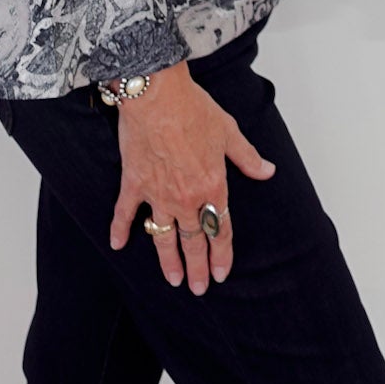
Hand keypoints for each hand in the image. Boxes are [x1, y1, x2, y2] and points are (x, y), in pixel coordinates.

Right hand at [108, 63, 275, 293]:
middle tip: (198, 288)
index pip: (220, 230)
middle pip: (193, 241)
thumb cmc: (193, 109)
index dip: (222, 255)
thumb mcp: (228, 132)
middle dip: (198, 268)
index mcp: (212, 186)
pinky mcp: (134, 183)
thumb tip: (267, 171)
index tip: (222, 273)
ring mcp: (157, 193)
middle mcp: (186, 197)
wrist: (157, 94)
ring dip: (168, 261)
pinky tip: (117, 245)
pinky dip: (120, 229)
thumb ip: (247, 157)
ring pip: (164, 236)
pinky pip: (126, 212)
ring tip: (173, 280)